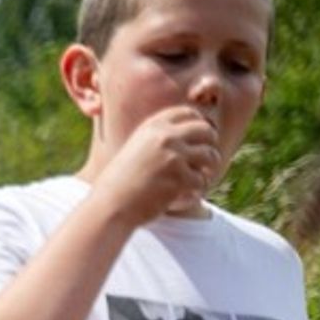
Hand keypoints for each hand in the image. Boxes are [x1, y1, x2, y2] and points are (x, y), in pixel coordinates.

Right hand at [93, 105, 223, 220]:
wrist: (109, 207)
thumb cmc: (120, 182)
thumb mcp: (135, 150)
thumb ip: (158, 139)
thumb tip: (191, 131)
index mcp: (152, 127)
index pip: (188, 113)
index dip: (198, 122)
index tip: (199, 136)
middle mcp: (165, 138)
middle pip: (205, 130)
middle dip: (210, 143)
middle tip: (206, 156)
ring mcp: (174, 157)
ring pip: (209, 154)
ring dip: (209, 166)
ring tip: (201, 175)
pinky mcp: (179, 178)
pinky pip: (202, 179)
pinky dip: (197, 188)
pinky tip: (187, 194)